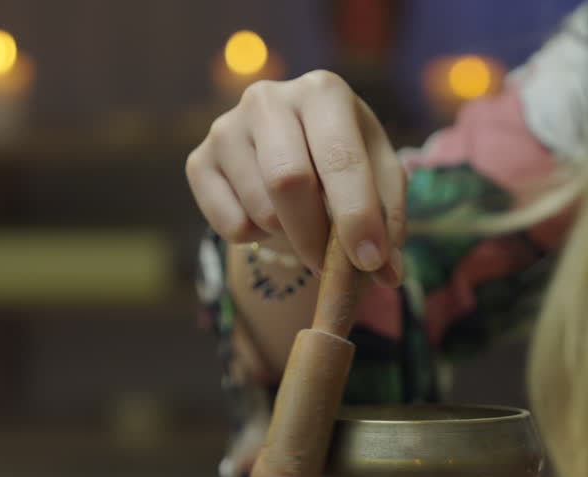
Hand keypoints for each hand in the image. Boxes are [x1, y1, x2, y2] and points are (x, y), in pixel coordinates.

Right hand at [185, 70, 405, 286]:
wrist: (292, 147)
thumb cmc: (344, 159)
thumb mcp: (379, 178)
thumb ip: (388, 220)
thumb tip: (388, 274)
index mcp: (322, 92)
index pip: (339, 158)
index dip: (357, 215)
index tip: (370, 261)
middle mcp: (268, 99)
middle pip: (288, 181)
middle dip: (316, 237)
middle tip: (332, 267)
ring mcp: (226, 128)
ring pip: (261, 210)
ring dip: (289, 237)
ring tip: (304, 225)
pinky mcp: (199, 161)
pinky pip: (230, 224)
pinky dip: (257, 238)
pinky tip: (268, 215)